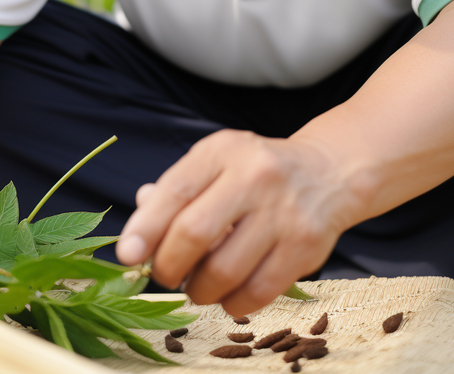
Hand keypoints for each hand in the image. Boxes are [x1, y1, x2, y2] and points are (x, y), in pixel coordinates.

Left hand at [115, 129, 355, 315]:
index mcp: (223, 150)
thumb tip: (137, 233)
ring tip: (197, 286)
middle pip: (196, 233)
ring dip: (199, 291)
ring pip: (224, 271)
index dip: (146, 228)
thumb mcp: (214, 162)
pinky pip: (256, 292)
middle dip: (169, 265)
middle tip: (165, 275)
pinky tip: (228, 294)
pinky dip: (232, 303)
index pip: (176, 190)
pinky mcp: (305, 247)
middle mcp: (255, 176)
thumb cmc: (254, 170)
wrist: (326, 173)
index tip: (127, 255)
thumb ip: (175, 192)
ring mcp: (283, 212)